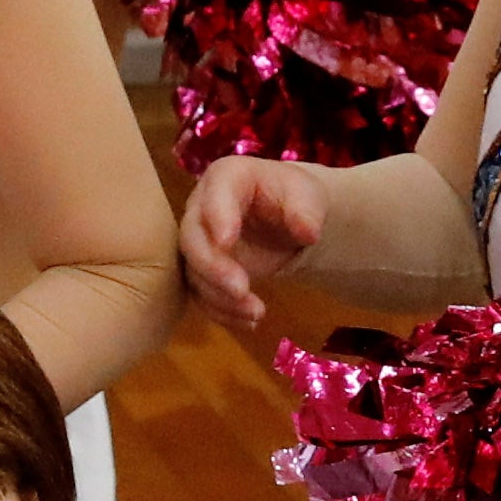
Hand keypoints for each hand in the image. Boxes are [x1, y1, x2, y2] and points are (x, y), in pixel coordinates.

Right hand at [177, 156, 330, 330]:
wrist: (286, 217)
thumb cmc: (293, 197)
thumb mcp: (307, 195)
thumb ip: (306, 210)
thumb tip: (309, 232)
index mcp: (226, 178)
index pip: (215, 193)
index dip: (217, 216)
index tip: (227, 240)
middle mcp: (202, 208)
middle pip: (192, 238)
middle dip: (213, 267)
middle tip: (241, 289)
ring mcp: (200, 241)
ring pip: (194, 272)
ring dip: (220, 297)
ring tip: (256, 313)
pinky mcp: (203, 271)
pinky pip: (203, 294)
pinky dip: (224, 312)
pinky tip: (250, 322)